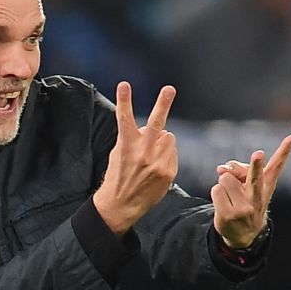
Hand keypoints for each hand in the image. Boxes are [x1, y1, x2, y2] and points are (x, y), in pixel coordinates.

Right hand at [93, 82, 178, 235]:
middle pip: (156, 123)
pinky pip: (173, 153)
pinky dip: (167, 155)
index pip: (124, 118)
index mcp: (126, 146)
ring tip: (151, 155)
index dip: (124, 100)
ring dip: (162, 141)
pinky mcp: (168, 172)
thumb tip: (151, 129)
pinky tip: (156, 167)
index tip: (124, 84)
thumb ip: (133, 138)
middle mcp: (142, 153)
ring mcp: (157, 163)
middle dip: (162, 104)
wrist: (120, 205)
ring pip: (169, 137)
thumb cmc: (118, 176)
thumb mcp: (118, 153)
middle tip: (169, 89)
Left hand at [212, 135, 290, 247]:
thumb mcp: (247, 187)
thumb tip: (221, 169)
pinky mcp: (229, 215)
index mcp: (267, 186)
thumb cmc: (245, 202)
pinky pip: (216, 190)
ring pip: (226, 178)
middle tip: (259, 154)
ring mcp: (244, 208)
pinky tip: (224, 203)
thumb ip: (238, 171)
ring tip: (230, 195)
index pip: (277, 166)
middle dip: (256, 165)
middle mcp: (257, 197)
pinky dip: (217, 193)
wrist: (243, 234)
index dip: (285, 151)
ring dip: (224, 183)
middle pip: (255, 177)